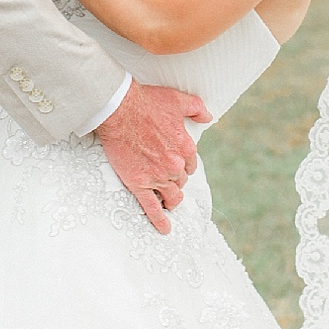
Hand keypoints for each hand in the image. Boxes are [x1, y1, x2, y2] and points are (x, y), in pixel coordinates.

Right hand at [96, 80, 211, 233]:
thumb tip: (208, 117)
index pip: (190, 165)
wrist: (119, 110)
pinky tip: (165, 228)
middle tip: (166, 178)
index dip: (184, 166)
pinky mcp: (139, 184)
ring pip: (171, 196)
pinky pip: (152, 208)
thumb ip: (197, 108)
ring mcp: (157, 176)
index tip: (177, 165)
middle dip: (175, 181)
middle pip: (180, 181)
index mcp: (186, 147)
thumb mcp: (178, 100)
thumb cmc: (147, 102)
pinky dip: (159, 220)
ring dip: (172, 199)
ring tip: (169, 202)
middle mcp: (174, 165)